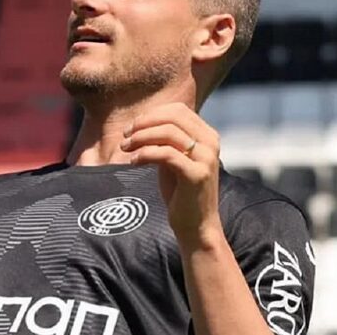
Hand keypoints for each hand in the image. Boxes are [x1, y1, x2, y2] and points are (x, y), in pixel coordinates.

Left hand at [121, 103, 222, 242]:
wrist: (195, 226)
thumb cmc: (180, 191)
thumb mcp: (173, 158)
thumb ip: (165, 139)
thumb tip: (141, 121)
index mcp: (207, 135)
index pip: (177, 110)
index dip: (151, 115)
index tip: (132, 127)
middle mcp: (211, 143)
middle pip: (172, 117)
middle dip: (143, 123)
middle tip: (125, 137)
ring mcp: (206, 158)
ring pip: (167, 132)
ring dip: (140, 138)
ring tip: (125, 148)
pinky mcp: (197, 174)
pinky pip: (166, 154)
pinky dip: (145, 154)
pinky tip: (133, 162)